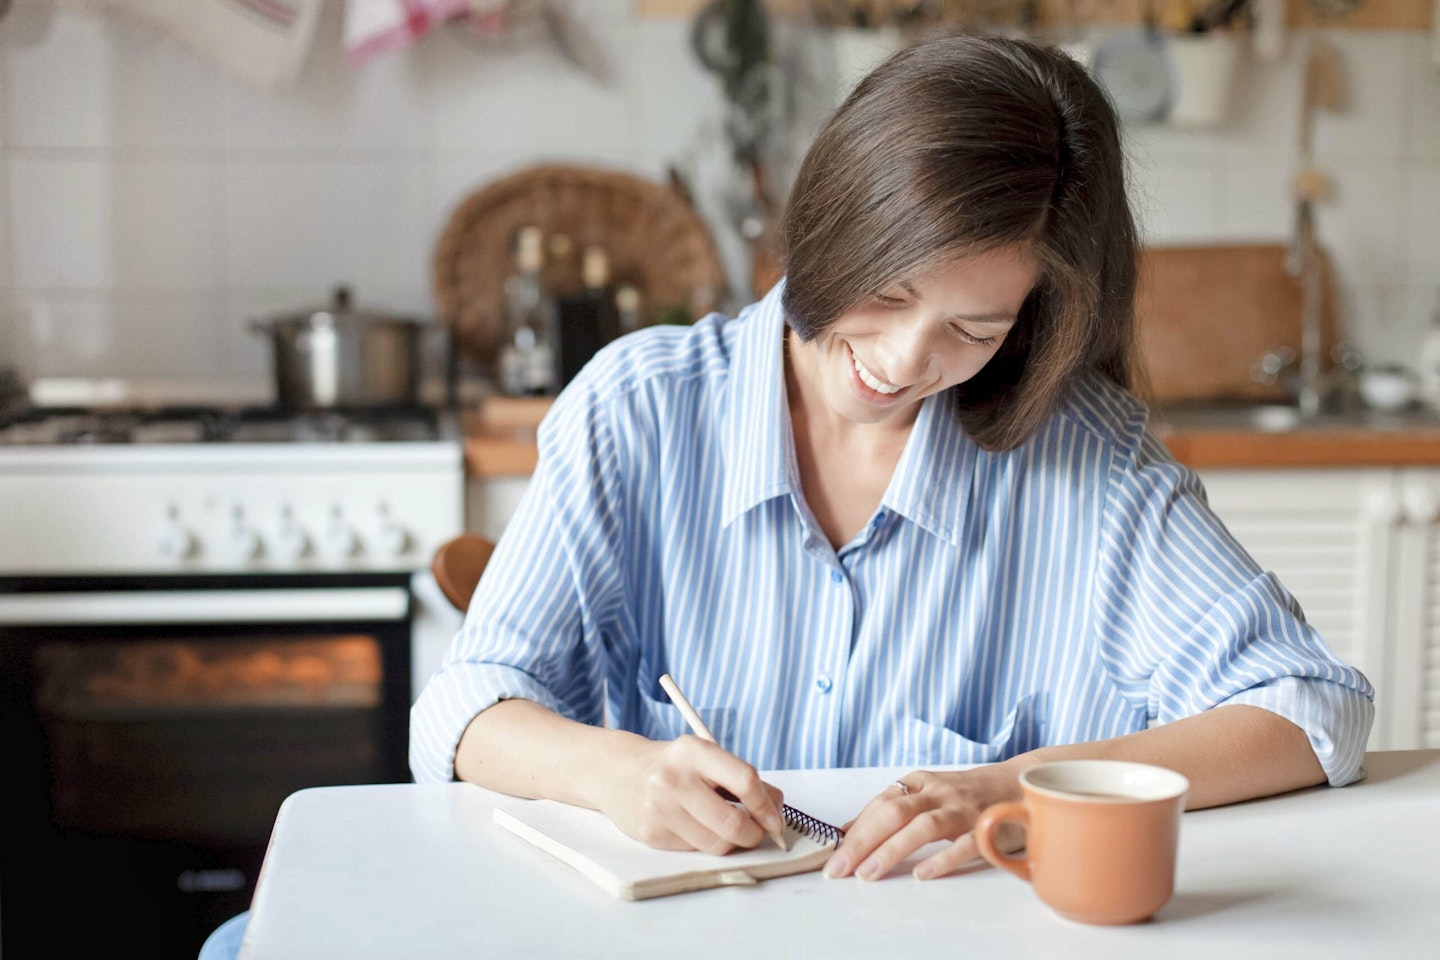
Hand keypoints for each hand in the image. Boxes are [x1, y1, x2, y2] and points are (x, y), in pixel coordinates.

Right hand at [598, 734, 786, 855]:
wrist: (618, 773)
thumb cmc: (674, 766)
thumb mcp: (706, 757)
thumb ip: (743, 779)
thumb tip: (776, 809)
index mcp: (694, 751)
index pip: (745, 780)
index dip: (766, 806)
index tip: (775, 820)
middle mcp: (674, 779)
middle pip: (733, 823)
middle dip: (754, 834)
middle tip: (758, 833)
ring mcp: (660, 808)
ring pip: (717, 843)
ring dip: (731, 842)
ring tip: (726, 828)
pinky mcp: (651, 834)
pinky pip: (695, 850)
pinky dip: (705, 843)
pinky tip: (695, 827)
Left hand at [823, 764, 1024, 880]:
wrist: (1023, 782)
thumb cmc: (967, 794)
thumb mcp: (927, 793)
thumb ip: (892, 809)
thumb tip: (848, 832)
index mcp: (920, 782)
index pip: (880, 804)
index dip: (855, 830)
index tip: (832, 856)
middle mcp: (939, 792)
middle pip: (894, 812)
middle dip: (863, 841)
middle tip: (840, 869)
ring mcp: (964, 809)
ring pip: (923, 826)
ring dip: (892, 849)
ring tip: (868, 874)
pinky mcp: (989, 828)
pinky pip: (965, 844)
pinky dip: (942, 858)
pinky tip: (922, 873)